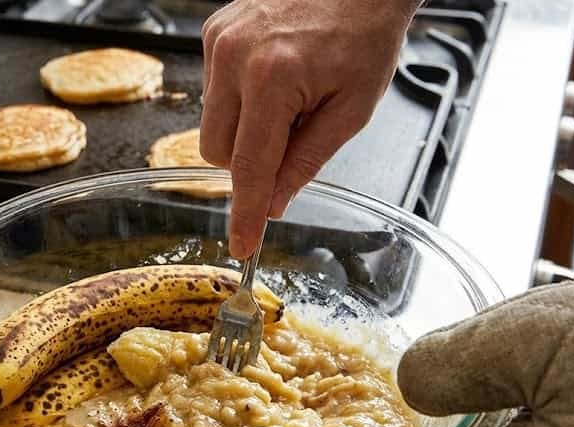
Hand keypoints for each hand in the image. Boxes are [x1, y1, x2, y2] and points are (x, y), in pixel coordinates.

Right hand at [200, 0, 417, 257]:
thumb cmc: (364, 34)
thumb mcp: (351, 109)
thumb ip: (306, 161)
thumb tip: (272, 203)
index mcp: (273, 78)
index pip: (250, 166)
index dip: (245, 213)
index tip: (241, 246)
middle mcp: (235, 57)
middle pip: (217, 151)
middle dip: (249, 160)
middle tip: (293, 135)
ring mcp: (218, 42)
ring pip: (210, 125)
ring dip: (244, 129)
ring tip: (286, 98)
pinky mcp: (212, 33)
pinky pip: (213, 92)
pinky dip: (239, 99)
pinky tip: (272, 77)